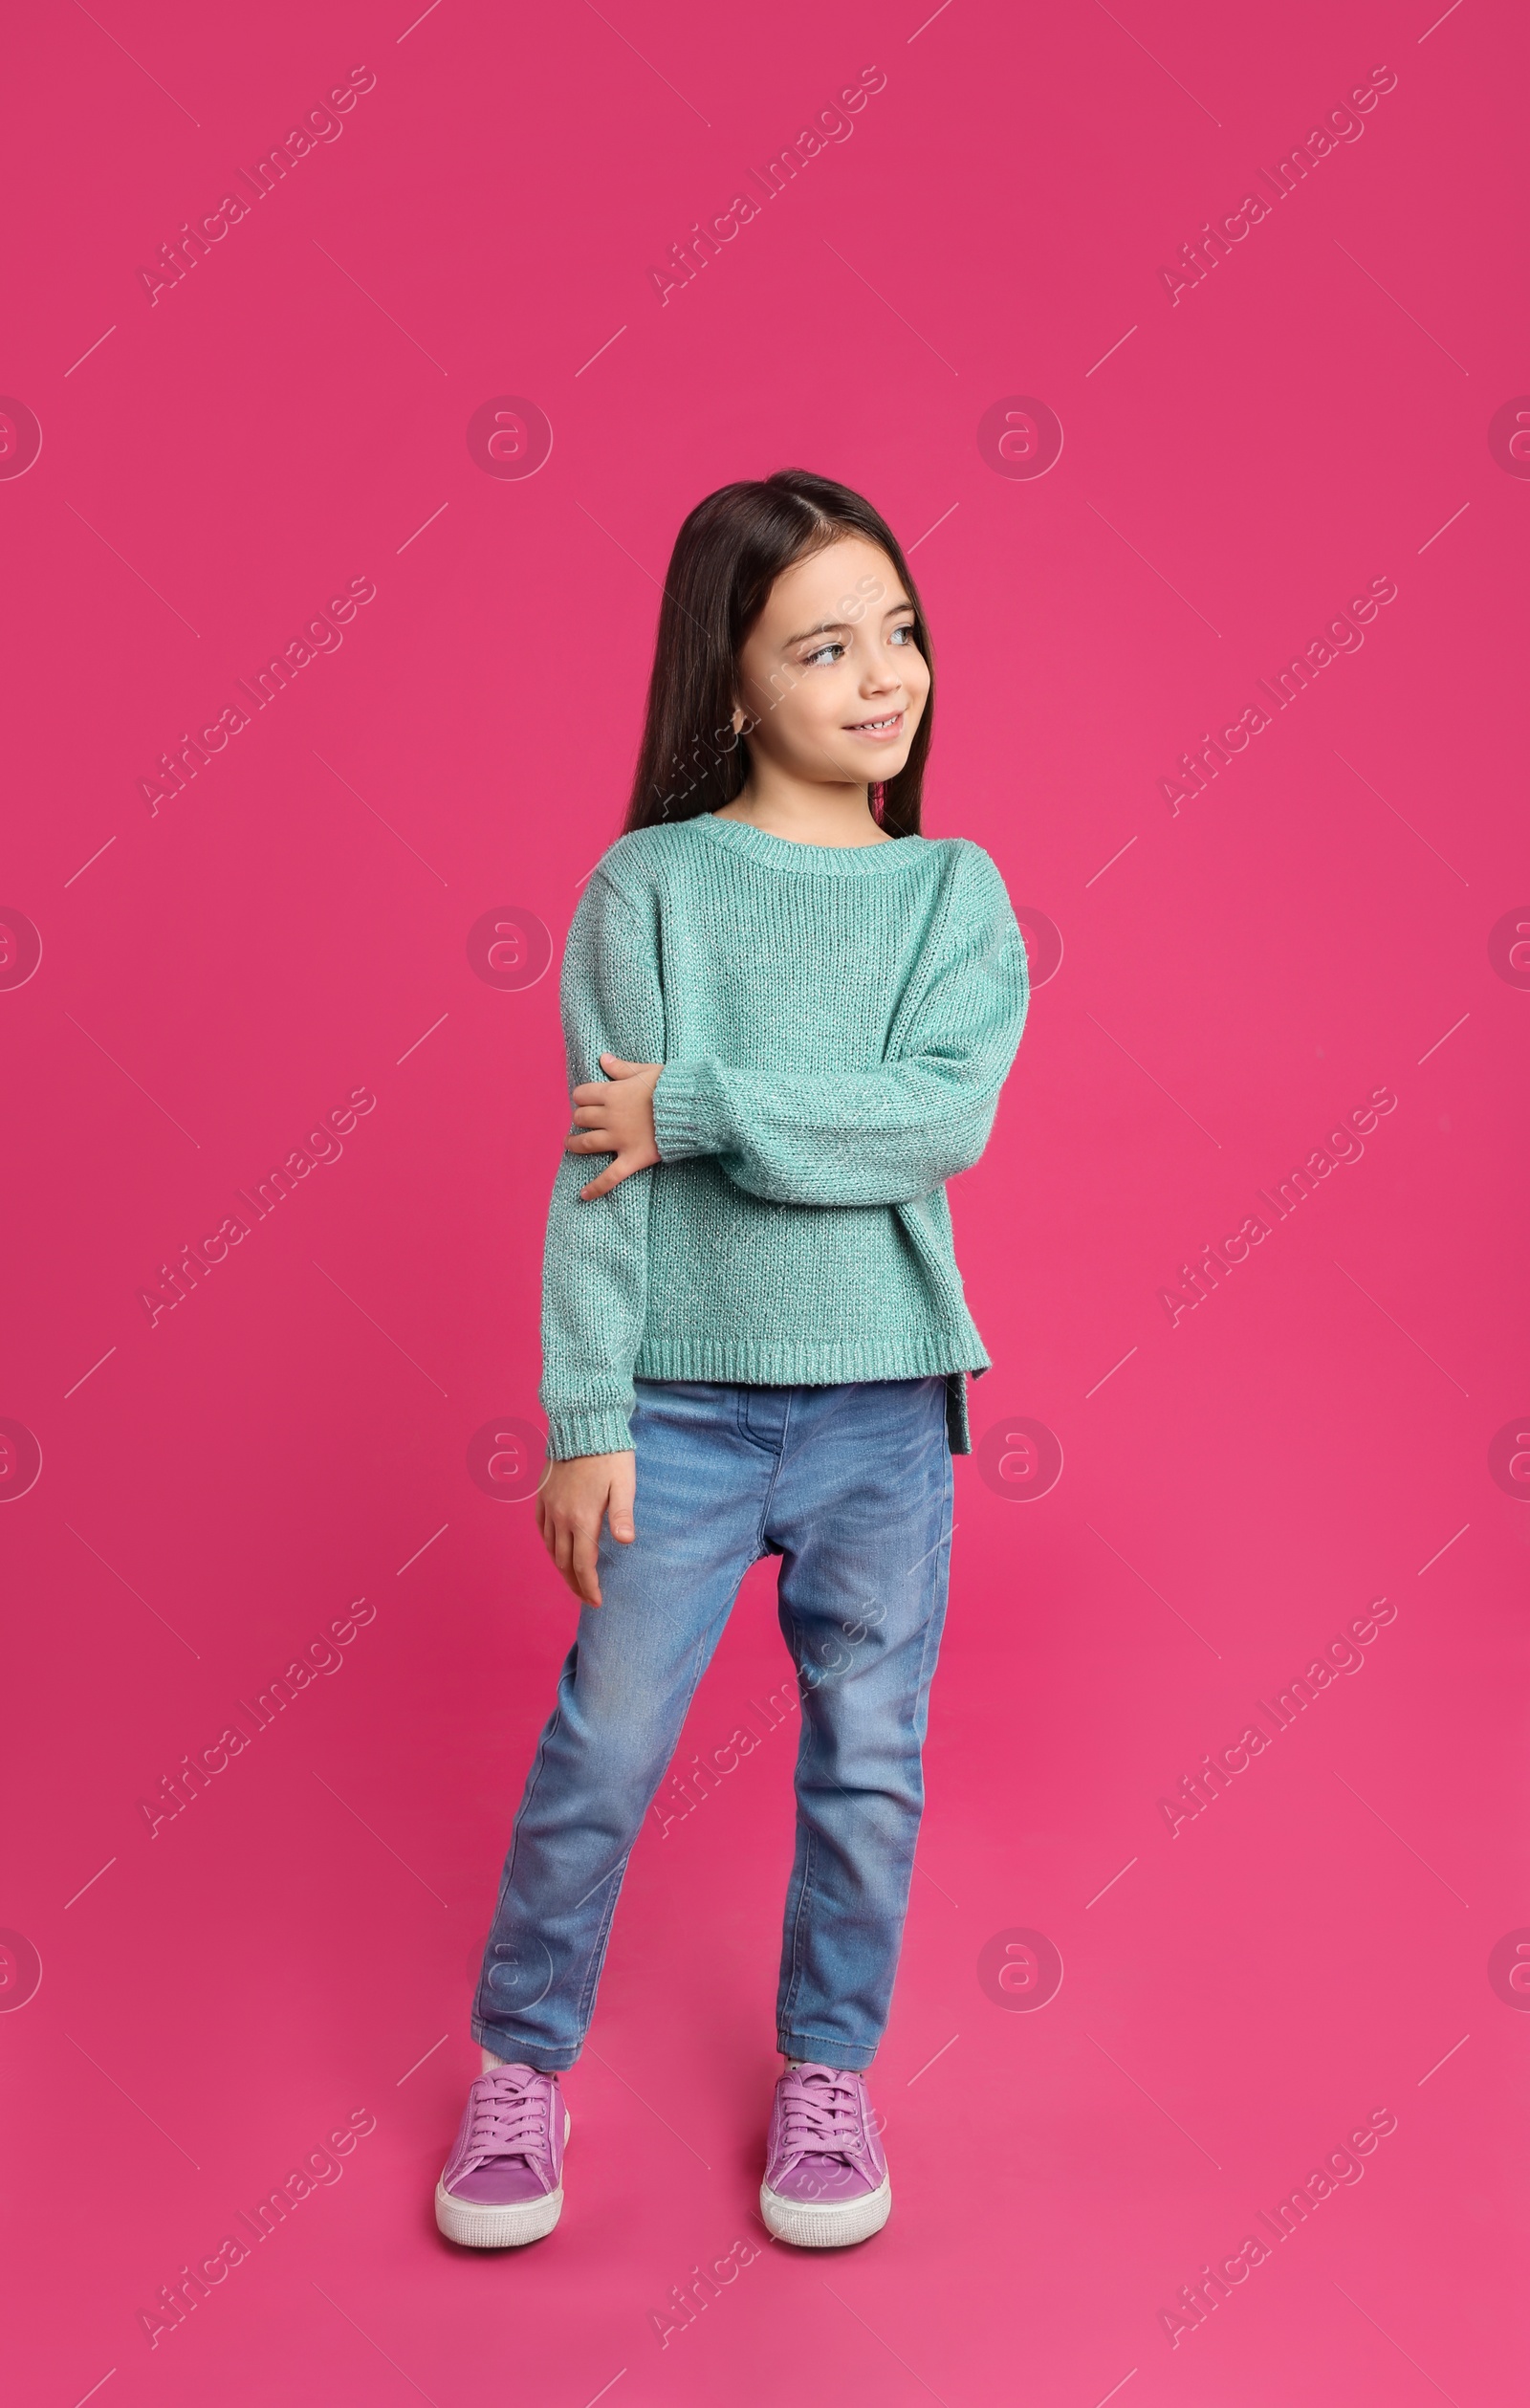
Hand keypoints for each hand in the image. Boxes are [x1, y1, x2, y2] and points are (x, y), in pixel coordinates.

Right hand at [535, 1450, 634, 1607]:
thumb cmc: (609, 1454)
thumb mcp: (624, 1483)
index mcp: (583, 1518)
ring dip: (561, 1568)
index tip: (596, 1601)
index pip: (583, 1564)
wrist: (582, 1425)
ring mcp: (549, 1506)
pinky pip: (541, 1528)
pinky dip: (548, 1546)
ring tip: (573, 1579)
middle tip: (586, 1597)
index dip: (589, 1587)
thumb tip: (626, 1542)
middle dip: (575, 1583)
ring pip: (550, 1548)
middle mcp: (561, 1517)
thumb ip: (622, 1514)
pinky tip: (555, 1550)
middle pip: (564, 1562)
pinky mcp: (543, 1495)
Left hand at [566, 1054, 661, 1198]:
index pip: (582, 1094)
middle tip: (583, 1121)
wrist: (691, 1108)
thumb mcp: (646, 1071)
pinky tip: (583, 1195)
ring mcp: (619, 1139)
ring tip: (570, 1145)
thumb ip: (622, 1068)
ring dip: (574, 1144)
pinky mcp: (632, 1158)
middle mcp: (610, 1117)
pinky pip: (610, 1176)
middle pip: (581, 1118)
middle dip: (580, 1118)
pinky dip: (596, 1187)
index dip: (581, 1096)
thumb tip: (603, 1059)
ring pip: (586, 1143)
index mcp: (612, 1094)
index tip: (586, 1099)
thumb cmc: (671, 1087)